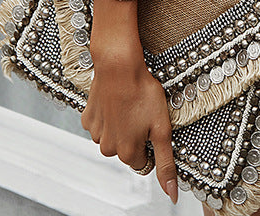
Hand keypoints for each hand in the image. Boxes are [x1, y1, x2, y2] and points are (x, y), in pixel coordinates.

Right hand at [82, 44, 178, 205]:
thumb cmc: (143, 92)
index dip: (151, 143)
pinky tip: (117, 101)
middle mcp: (108, 148)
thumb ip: (165, 163)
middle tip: (143, 112)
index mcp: (127, 153)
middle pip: (128, 150)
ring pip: (114, 137)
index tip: (153, 125)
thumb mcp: (162, 129)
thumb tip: (171, 194)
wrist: (119, 65)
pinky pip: (101, 124)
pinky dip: (109, 115)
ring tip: (130, 104)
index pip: (145, 161)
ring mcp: (95, 133)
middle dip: (136, 135)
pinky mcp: (87, 118)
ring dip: (122, 125)